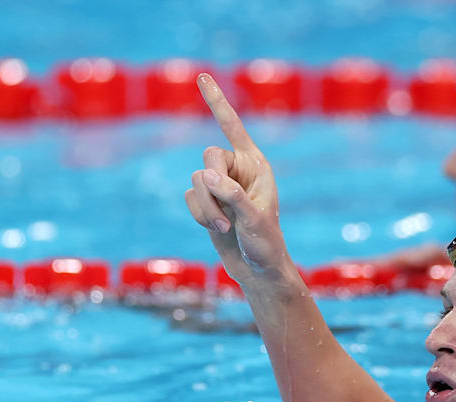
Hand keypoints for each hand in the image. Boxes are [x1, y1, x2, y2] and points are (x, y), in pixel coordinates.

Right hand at [185, 74, 290, 284]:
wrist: (257, 270)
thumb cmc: (266, 244)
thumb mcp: (254, 220)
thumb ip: (232, 195)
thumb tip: (206, 175)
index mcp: (256, 165)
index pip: (233, 126)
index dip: (217, 102)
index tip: (202, 77)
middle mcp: (238, 170)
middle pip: (208, 157)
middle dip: (213, 188)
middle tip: (228, 216)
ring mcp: (221, 186)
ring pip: (195, 181)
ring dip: (207, 209)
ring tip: (225, 227)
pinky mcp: (207, 202)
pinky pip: (189, 198)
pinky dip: (199, 215)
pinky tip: (217, 229)